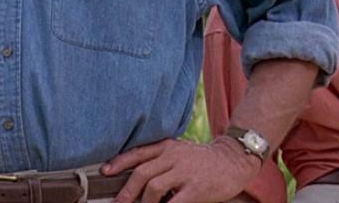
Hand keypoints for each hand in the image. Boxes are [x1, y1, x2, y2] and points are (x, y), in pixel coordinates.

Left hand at [101, 137, 260, 202]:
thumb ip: (160, 160)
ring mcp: (185, 172)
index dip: (119, 162)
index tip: (105, 172)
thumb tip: (136, 178)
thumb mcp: (179, 151)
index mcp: (166, 147)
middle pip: (142, 173)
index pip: (137, 153)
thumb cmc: (202, 160)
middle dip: (127, 191)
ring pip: (154, 188)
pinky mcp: (197, 188)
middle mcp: (173, 157)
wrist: (234, 160)